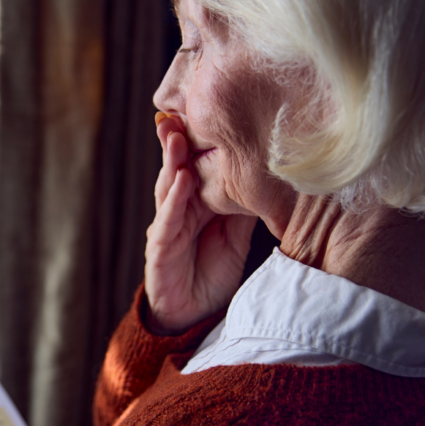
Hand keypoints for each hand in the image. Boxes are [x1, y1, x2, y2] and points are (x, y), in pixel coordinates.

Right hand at [144, 112, 256, 332]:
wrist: (193, 316)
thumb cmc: (212, 272)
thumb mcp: (236, 233)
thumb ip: (241, 205)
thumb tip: (265, 173)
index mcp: (195, 203)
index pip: (193, 165)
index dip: (195, 140)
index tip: (203, 109)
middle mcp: (177, 210)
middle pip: (176, 168)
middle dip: (176, 139)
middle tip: (181, 110)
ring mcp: (166, 228)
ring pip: (168, 188)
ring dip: (172, 161)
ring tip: (178, 135)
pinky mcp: (159, 250)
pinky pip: (167, 221)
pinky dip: (174, 199)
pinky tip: (181, 178)